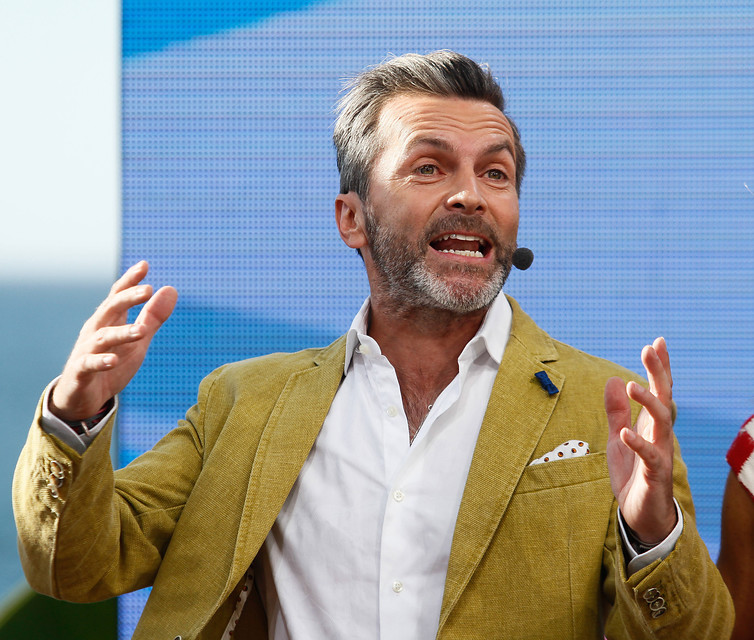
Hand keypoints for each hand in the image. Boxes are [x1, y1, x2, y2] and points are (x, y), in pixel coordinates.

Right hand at [50, 261, 176, 421]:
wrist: (81, 398)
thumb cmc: (111, 363)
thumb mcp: (137, 341)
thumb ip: (153, 317)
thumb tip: (170, 289)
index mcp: (109, 321)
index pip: (117, 296)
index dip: (129, 280)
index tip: (144, 265)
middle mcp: (95, 331)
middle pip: (109, 310)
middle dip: (127, 298)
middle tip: (147, 289)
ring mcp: (85, 351)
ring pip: (102, 337)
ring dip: (121, 333)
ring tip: (141, 330)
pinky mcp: (80, 373)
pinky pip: (89, 365)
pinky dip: (100, 361)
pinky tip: (113, 361)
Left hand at [604, 337, 676, 543]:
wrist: (641, 516)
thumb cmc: (633, 475)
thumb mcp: (617, 438)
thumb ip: (616, 411)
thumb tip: (614, 379)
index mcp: (651, 425)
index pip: (659, 390)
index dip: (659, 367)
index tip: (657, 342)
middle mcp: (660, 435)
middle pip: (665, 398)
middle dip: (659, 373)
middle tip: (649, 349)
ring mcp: (661, 454)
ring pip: (663, 423)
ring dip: (649, 403)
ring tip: (633, 385)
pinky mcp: (655, 475)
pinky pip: (651, 457)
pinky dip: (638, 444)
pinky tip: (626, 433)